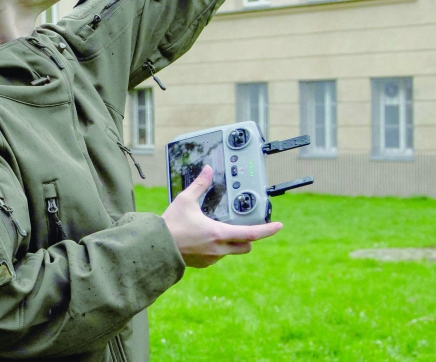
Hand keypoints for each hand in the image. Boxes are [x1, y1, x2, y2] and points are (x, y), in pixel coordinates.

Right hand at [162, 165, 281, 267]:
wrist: (156, 247)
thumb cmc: (171, 224)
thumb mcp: (185, 200)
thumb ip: (200, 185)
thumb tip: (208, 170)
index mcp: (218, 233)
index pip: (251, 234)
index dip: (268, 230)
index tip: (279, 226)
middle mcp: (218, 248)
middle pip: (246, 246)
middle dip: (249, 238)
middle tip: (244, 227)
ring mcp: (211, 258)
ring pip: (230, 251)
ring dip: (230, 242)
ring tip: (215, 230)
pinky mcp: (203, 264)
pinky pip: (216, 256)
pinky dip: (216, 248)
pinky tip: (203, 239)